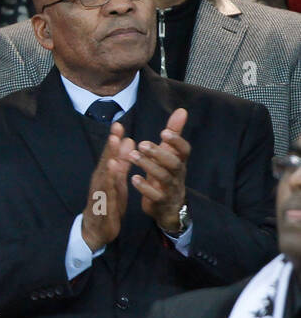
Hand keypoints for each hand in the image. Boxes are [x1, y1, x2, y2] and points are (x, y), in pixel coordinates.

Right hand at [80, 124, 133, 250]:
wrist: (97, 231)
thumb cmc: (107, 204)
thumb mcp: (117, 182)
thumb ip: (123, 164)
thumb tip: (128, 142)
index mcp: (105, 176)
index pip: (110, 156)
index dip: (114, 141)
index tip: (119, 125)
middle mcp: (99, 182)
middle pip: (105, 162)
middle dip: (110, 147)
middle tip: (116, 131)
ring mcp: (99, 194)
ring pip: (104, 177)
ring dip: (109, 163)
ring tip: (114, 151)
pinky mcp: (101, 207)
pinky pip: (105, 194)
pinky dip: (108, 184)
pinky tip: (113, 176)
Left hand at [127, 108, 188, 233]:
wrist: (169, 207)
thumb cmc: (167, 174)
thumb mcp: (170, 154)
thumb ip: (174, 133)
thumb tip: (182, 110)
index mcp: (180, 161)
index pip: (185, 150)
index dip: (177, 141)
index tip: (164, 132)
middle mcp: (178, 174)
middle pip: (174, 163)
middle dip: (158, 153)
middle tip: (142, 143)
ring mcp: (171, 189)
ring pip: (163, 177)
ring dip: (148, 166)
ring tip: (132, 156)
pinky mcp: (161, 202)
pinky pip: (155, 195)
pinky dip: (145, 187)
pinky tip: (133, 178)